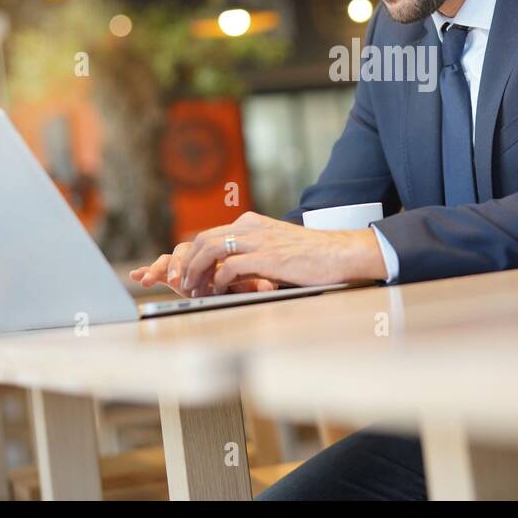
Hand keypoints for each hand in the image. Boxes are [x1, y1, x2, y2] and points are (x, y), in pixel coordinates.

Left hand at [140, 211, 387, 296]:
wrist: (340, 253)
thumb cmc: (312, 257)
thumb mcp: (277, 249)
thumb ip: (253, 254)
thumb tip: (230, 273)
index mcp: (252, 225)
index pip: (209, 236)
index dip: (190, 256)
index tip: (181, 275)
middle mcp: (251, 228)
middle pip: (202, 240)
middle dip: (184, 262)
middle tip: (176, 284)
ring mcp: (259, 240)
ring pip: (210, 249)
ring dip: (195, 271)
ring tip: (191, 289)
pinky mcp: (268, 257)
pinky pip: (231, 266)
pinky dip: (218, 280)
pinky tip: (217, 292)